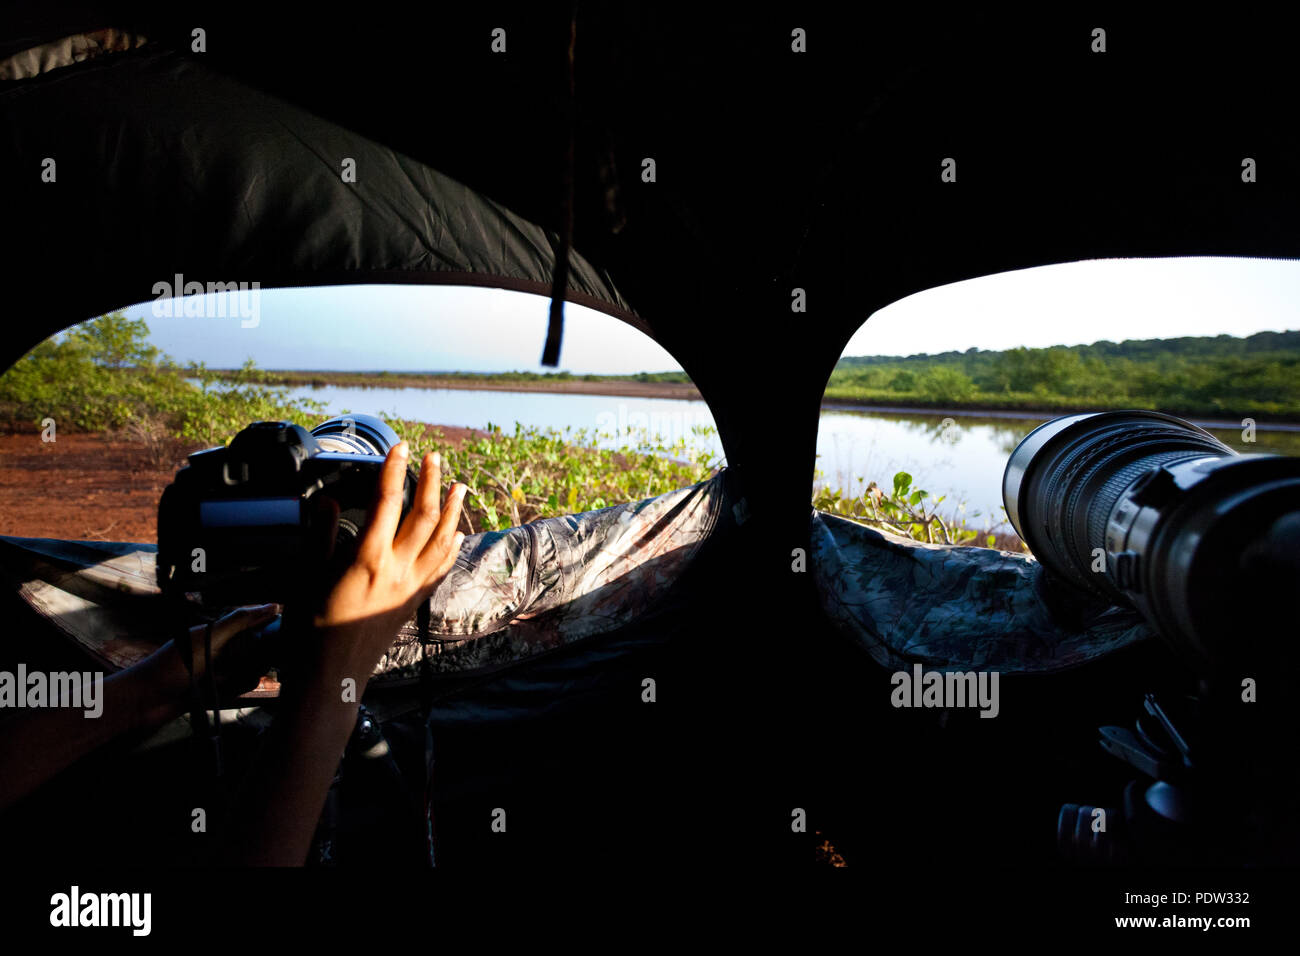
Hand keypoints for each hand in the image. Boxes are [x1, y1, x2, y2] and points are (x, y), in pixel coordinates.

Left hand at [159, 603, 280, 702]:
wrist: (143, 702)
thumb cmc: (171, 666)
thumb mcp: (208, 639)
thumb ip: (239, 622)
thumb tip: (273, 605)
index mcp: (219, 631)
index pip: (254, 623)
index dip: (270, 627)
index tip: (287, 634)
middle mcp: (222, 648)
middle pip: (257, 650)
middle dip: (256, 659)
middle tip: (236, 665)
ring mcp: (221, 670)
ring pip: (251, 670)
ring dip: (241, 678)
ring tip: (220, 682)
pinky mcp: (219, 691)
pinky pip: (240, 688)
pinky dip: (233, 691)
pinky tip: (219, 693)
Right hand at [312, 441, 465, 677]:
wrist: (331, 678)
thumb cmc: (310, 631)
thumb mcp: (306, 577)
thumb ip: (320, 536)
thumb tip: (326, 501)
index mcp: (367, 560)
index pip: (387, 503)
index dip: (394, 471)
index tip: (400, 446)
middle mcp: (397, 571)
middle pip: (425, 516)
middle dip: (432, 482)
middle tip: (434, 457)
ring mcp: (410, 588)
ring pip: (442, 541)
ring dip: (453, 510)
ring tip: (460, 486)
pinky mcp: (414, 603)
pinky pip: (441, 568)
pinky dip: (451, 547)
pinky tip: (457, 535)